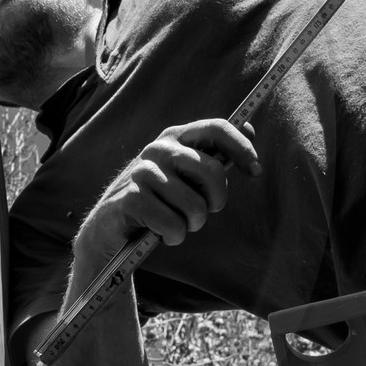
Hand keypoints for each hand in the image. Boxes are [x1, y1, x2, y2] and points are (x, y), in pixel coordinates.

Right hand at [78, 118, 259, 262]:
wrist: (109, 226)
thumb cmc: (157, 199)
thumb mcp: (184, 173)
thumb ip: (213, 153)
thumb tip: (249, 128)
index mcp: (175, 138)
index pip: (216, 128)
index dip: (241, 148)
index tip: (256, 171)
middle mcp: (159, 149)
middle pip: (213, 171)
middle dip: (216, 201)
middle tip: (202, 212)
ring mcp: (143, 172)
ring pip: (195, 206)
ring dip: (190, 225)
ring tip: (175, 223)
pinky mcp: (131, 198)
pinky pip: (172, 225)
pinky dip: (172, 236)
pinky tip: (160, 233)